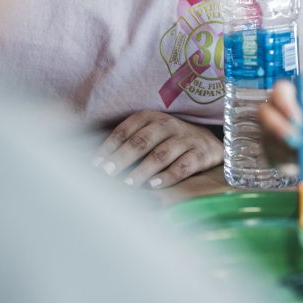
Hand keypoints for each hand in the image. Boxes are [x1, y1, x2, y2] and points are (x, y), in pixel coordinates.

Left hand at [92, 110, 222, 188]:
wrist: (208, 141)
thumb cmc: (168, 140)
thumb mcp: (150, 133)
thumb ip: (127, 143)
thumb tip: (95, 162)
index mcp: (151, 117)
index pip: (126, 130)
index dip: (109, 147)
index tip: (95, 164)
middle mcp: (168, 125)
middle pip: (142, 141)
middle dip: (122, 158)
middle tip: (107, 173)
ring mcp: (186, 138)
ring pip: (161, 154)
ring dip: (142, 170)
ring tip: (128, 184)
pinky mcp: (201, 153)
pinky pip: (183, 165)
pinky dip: (167, 176)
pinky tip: (154, 185)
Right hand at [258, 80, 302, 178]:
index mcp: (289, 96)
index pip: (279, 91)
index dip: (286, 104)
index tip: (300, 119)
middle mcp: (274, 112)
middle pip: (264, 114)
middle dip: (279, 128)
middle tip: (298, 141)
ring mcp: (269, 133)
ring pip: (270, 140)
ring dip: (290, 150)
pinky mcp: (270, 154)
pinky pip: (275, 160)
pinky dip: (291, 164)